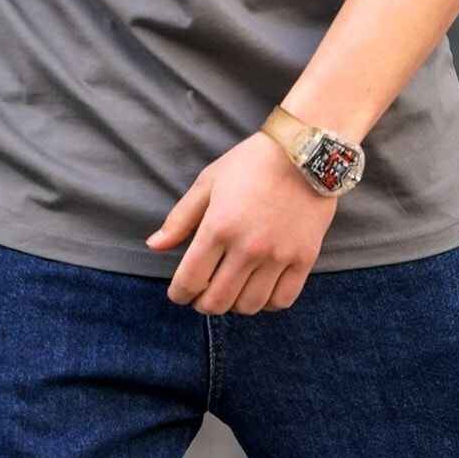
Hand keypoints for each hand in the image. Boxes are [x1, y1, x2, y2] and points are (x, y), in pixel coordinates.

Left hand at [146, 130, 339, 314]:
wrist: (304, 151)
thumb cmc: (251, 163)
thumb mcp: (209, 182)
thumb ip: (180, 218)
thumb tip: (154, 246)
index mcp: (219, 226)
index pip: (190, 280)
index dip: (179, 294)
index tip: (180, 293)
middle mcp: (248, 247)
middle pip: (218, 301)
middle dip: (203, 304)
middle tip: (203, 295)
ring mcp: (278, 255)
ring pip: (249, 306)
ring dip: (234, 305)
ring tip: (231, 291)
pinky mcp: (304, 258)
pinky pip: (281, 300)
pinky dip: (266, 303)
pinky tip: (259, 289)